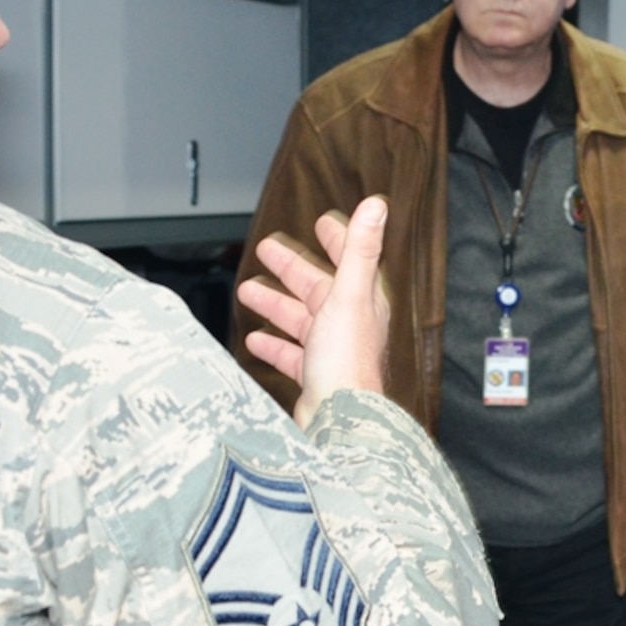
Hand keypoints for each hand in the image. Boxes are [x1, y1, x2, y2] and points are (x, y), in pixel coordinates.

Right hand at [238, 196, 390, 427]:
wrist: (340, 420)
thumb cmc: (347, 360)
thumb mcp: (349, 294)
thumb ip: (360, 249)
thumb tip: (376, 206)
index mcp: (362, 301)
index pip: (351, 260)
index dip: (337, 240)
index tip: (323, 223)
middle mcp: (350, 325)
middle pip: (318, 288)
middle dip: (292, 269)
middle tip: (266, 250)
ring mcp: (332, 352)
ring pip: (301, 320)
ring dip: (276, 304)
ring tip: (248, 292)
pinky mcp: (316, 378)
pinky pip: (292, 356)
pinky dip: (274, 345)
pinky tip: (255, 342)